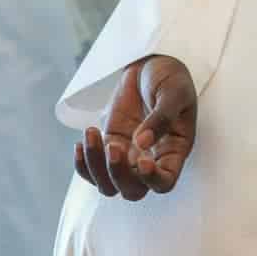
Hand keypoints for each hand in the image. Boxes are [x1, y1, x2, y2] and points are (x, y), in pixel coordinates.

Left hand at [73, 54, 197, 200]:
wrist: (150, 64)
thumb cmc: (170, 78)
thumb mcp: (173, 92)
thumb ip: (161, 117)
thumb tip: (141, 143)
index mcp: (174, 151)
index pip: (165, 182)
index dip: (152, 180)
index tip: (142, 159)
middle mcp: (151, 160)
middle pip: (132, 191)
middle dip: (118, 175)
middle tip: (112, 146)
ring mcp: (128, 156)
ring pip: (108, 185)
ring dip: (95, 167)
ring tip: (92, 133)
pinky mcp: (109, 146)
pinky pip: (92, 170)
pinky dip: (82, 164)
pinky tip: (82, 141)